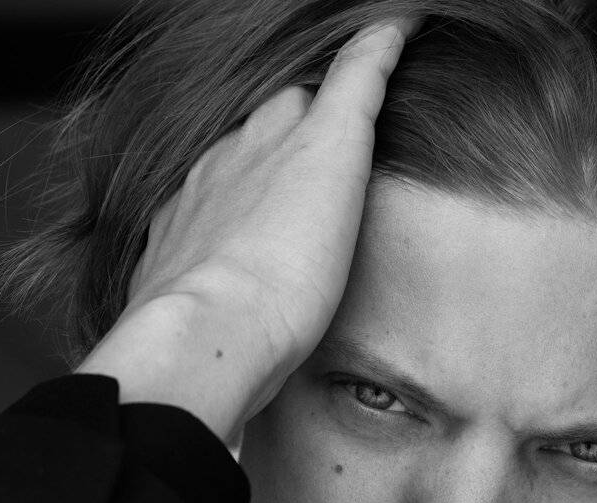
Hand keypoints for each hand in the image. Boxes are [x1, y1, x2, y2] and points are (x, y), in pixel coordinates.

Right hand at [76, 16, 420, 444]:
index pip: (232, 177)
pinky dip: (380, 52)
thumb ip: (209, 334)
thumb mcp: (194, 335)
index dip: (256, 177)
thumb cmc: (203, 349)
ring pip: (306, 102)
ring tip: (362, 74)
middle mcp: (227, 167)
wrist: (210, 329)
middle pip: (264, 129)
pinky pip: (359, 76)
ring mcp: (273, 148)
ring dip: (333, 96)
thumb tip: (212, 374)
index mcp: (197, 215)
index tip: (273, 189)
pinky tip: (401, 30)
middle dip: (288, 129)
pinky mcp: (325, 142)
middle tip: (314, 131)